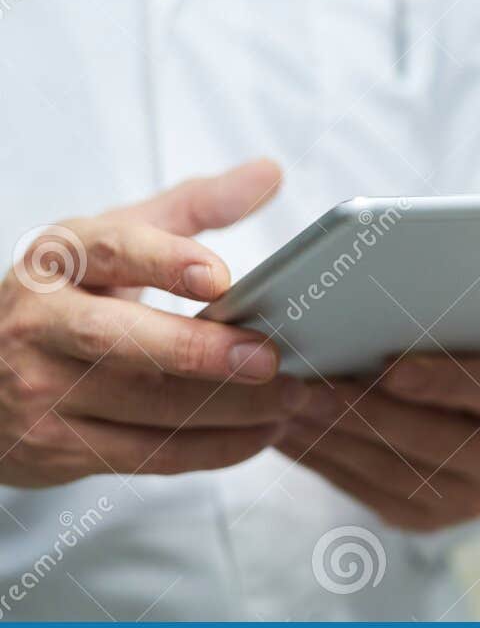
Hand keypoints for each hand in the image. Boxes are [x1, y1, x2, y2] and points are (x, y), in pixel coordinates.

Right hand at [0, 159, 302, 486]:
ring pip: (145, 407)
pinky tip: (261, 433)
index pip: (109, 252)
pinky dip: (213, 448)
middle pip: (121, 341)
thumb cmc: (70, 297)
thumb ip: (195, 206)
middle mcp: (39, 325)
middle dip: (201, 353)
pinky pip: (148, 455)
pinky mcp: (57, 448)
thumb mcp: (114, 240)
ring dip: (229, 409)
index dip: (165, 262)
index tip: (221, 278)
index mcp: (57, 261)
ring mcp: (41, 392)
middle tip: (271, 357)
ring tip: (292, 397)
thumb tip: (272, 172)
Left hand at [276, 355, 479, 532]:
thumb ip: (442, 339)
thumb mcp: (474, 346)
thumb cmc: (468, 362)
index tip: (389, 364)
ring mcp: (468, 501)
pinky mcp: (426, 522)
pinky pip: (365, 492)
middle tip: (306, 387)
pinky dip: (323, 462)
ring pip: (389, 471)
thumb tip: (371, 319)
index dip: (440, 380)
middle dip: (361, 412)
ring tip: (284, 409)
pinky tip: (290, 436)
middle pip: (429, 438)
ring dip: (330, 439)